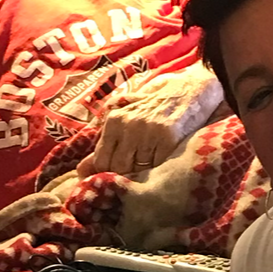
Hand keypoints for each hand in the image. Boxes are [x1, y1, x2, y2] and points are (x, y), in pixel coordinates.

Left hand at [75, 69, 221, 177]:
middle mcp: (128, 124)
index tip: (117, 179)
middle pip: (118, 168)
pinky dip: (160, 172)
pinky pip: (158, 167)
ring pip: (138, 170)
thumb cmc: (156, 108)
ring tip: (150, 174)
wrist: (191, 91)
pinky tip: (165, 167)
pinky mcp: (168, 137)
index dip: (107, 174)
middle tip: (136, 180)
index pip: (101, 160)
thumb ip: (105, 145)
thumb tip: (81, 171)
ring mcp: (148, 131)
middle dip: (126, 177)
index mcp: (114, 120)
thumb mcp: (126, 120)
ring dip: (144, 176)